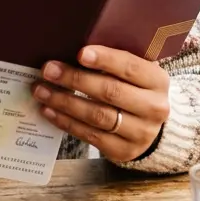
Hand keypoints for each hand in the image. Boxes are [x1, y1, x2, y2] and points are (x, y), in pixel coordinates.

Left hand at [33, 46, 170, 162]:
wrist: (150, 127)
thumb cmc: (135, 90)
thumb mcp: (136, 74)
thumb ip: (114, 62)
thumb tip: (76, 49)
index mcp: (158, 81)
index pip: (130, 68)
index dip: (105, 60)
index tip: (80, 53)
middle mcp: (154, 108)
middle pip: (110, 92)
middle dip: (75, 79)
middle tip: (48, 70)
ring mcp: (140, 133)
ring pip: (97, 116)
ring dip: (65, 102)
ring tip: (41, 90)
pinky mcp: (123, 151)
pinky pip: (90, 135)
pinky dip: (66, 122)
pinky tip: (49, 110)